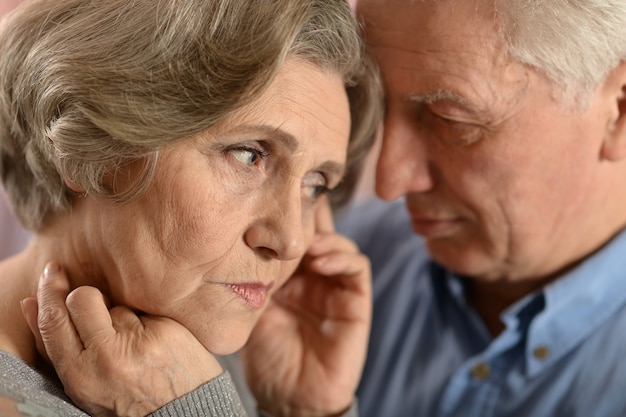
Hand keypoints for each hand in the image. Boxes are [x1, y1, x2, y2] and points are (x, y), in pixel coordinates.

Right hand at [21, 263, 222, 416]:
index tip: (52, 272)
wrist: (181, 414)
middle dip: (86, 297)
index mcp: (80, 376)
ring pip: (118, 305)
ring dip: (122, 318)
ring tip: (135, 347)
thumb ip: (57, 347)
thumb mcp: (85, 384)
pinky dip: (148, 322)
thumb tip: (30, 303)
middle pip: (82, 298)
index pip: (53, 321)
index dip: (48, 292)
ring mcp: (140, 341)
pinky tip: (157, 344)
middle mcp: (108, 356)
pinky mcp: (166, 330)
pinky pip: (146, 310)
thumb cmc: (127, 400)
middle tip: (98, 309)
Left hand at [239, 198, 371, 416]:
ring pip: (340, 244)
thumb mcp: (252, 307)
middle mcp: (314, 276)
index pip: (293, 236)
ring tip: (306, 243)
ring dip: (325, 238)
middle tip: (295, 202)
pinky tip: (321, 261)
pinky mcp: (356, 302)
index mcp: (290, 274)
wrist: (288, 396)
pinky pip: (357, 269)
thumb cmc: (267, 356)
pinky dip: (342, 258)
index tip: (275, 195)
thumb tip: (238, 239)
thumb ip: (254, 276)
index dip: (289, 214)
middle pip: (318, 232)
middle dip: (309, 216)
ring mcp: (336, 287)